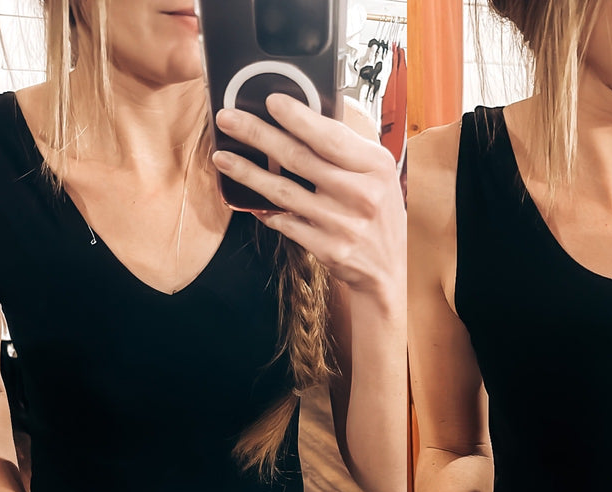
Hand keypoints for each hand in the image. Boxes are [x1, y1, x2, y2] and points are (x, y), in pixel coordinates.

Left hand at [212, 94, 404, 300]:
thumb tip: (305, 119)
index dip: (297, 117)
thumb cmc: (379, 216)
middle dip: (257, 135)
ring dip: (248, 173)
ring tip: (223, 158)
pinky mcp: (328, 249)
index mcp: (375, 167)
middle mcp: (361, 194)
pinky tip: (252, 202)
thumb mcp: (377, 176)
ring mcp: (343, 224)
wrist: (387, 271)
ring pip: (284, 192)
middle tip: (228, 119)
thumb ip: (347, 150)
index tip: (270, 101)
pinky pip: (287, 224)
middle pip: (298, 158)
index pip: (330, 136)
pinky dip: (267, 212)